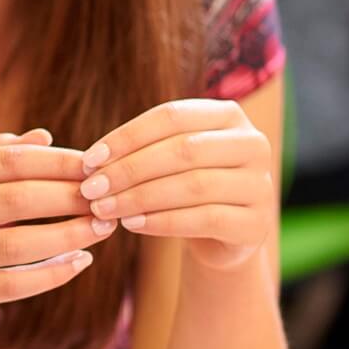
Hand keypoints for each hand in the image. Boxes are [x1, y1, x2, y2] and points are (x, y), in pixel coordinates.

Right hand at [0, 128, 110, 322]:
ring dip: (68, 236)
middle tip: (107, 198)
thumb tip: (44, 136)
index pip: (8, 161)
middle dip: (70, 196)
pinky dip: (51, 274)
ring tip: (101, 229)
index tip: (96, 165)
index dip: (57, 162)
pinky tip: (79, 263)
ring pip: (17, 244)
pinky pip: (11, 285)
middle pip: (16, 199)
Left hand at [79, 99, 275, 271]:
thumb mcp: (167, 157)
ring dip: (140, 198)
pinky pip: (205, 219)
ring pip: (193, 186)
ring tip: (104, 208)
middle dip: (129, 170)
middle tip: (91, 189)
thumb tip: (92, 161)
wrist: (222, 233)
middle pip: (183, 150)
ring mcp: (260, 184)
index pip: (172, 116)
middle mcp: (253, 144)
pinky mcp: (256, 224)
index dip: (127, 137)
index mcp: (229, 115)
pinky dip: (162, 222)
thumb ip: (141, 149)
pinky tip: (131, 224)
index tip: (88, 160)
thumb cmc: (184, 184)